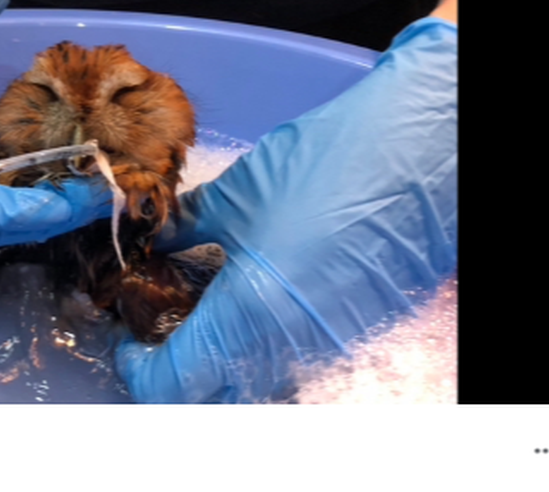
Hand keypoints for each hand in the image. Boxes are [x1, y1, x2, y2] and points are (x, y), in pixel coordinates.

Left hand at [116, 18, 457, 402]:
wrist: (422, 153)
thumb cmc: (332, 165)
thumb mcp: (238, 195)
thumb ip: (186, 227)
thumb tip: (159, 237)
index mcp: (251, 317)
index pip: (174, 384)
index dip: (138, 371)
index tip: (127, 344)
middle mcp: (291, 349)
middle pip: (214, 395)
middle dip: (177, 370)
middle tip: (159, 328)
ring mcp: (329, 347)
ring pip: (256, 382)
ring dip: (221, 360)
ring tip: (203, 311)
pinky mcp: (357, 333)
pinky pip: (295, 360)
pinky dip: (263, 346)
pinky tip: (254, 300)